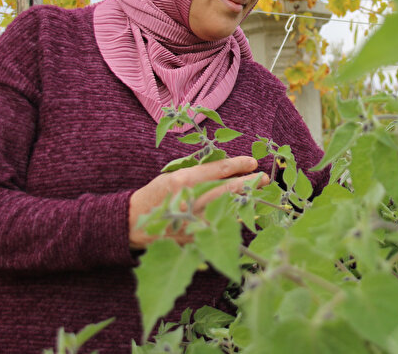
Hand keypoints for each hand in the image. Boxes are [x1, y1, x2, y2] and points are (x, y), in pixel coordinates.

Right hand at [128, 155, 268, 249]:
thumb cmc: (156, 195)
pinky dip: (233, 219)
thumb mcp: (173, 176)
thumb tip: (225, 168)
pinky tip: (244, 215)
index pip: (219, 169)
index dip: (238, 165)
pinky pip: (219, 226)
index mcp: (185, 180)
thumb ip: (198, 173)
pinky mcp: (195, 235)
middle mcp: (191, 199)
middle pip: (228, 189)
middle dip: (249, 182)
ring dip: (245, 200)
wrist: (133, 222)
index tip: (252, 163)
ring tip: (258, 194)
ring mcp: (194, 219)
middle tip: (263, 178)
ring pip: (228, 208)